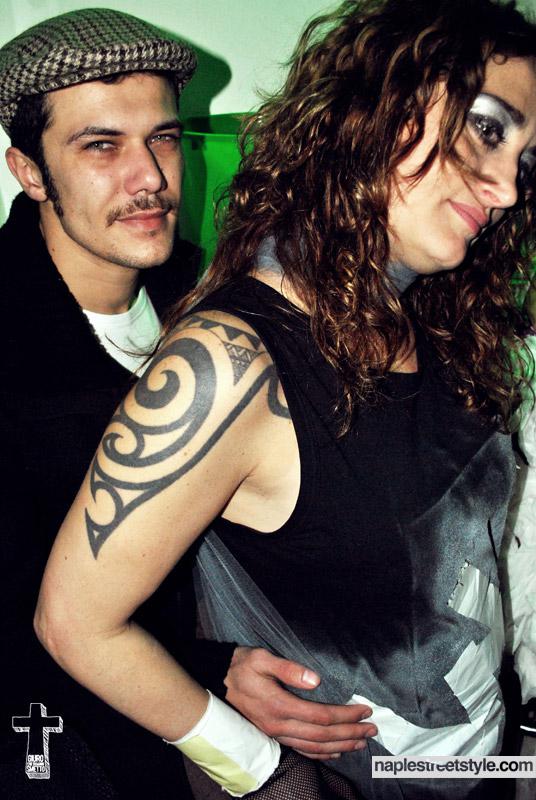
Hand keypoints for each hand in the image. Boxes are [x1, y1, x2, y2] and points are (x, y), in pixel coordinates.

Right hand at [224, 647, 376, 759]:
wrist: (216, 680)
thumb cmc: (241, 666)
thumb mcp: (262, 658)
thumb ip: (288, 669)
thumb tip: (315, 679)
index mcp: (279, 705)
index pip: (321, 716)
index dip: (345, 715)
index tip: (365, 710)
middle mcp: (279, 725)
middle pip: (322, 735)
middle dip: (350, 733)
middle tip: (372, 729)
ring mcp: (276, 733)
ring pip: (314, 747)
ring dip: (341, 746)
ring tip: (361, 742)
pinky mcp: (274, 735)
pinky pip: (302, 750)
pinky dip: (322, 754)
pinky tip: (336, 752)